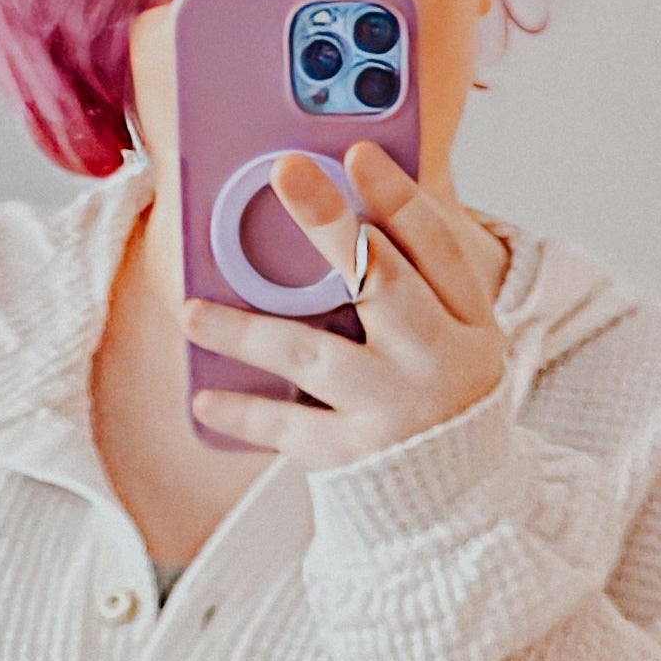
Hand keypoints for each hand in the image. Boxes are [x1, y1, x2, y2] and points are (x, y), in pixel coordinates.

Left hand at [184, 139, 512, 467]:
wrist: (459, 508)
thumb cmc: (442, 405)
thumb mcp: (456, 341)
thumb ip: (414, 286)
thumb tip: (347, 215)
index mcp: (469, 322)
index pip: (436, 245)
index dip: (396, 196)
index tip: (356, 152)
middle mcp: (438, 360)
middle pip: (383, 282)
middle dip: (334, 226)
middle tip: (287, 173)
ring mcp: (397, 410)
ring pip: (314, 355)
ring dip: (248, 330)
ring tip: (192, 312)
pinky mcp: (358, 456)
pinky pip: (290, 428)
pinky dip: (246, 412)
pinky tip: (206, 398)